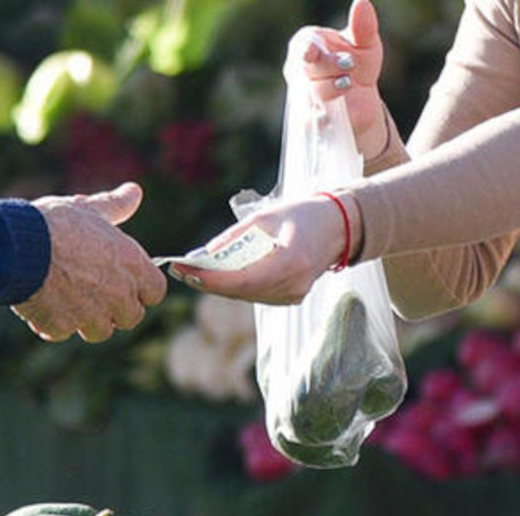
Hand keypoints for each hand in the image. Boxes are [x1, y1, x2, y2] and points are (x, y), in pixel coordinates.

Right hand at [13, 182, 166, 342]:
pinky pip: (62, 332)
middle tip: (94, 292)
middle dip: (115, 309)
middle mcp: (118, 295)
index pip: (155, 292)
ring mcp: (90, 315)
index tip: (126, 283)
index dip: (141, 289)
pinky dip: (53, 323)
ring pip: (98, 331)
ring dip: (86, 320)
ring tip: (67, 298)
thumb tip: (134, 191)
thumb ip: (116, 206)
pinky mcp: (62, 327)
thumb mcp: (90, 209)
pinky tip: (42, 303)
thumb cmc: (57, 223)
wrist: (20, 246)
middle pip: (130, 317)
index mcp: (132, 266)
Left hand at [171, 195, 351, 305]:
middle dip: (207, 282)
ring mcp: (294, 295)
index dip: (210, 279)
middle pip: (240, 291)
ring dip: (218, 286)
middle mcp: (293, 284)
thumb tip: (202, 255)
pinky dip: (235, 287)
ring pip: (245, 296)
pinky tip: (216, 276)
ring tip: (192, 272)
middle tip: (180, 270)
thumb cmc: (302, 214)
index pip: (242, 279)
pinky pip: (256, 295)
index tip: (185, 270)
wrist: (340, 226)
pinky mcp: (292, 298)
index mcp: (290, 261)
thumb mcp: (264, 217)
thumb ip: (232, 238)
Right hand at [299, 0, 387, 157]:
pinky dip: (327, 110)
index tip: (311, 53)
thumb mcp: (367, 45)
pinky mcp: (307, 118)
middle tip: (350, 64)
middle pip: (306, 66)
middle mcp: (298, 68)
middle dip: (330, 65)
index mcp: (308, 44)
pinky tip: (337, 107)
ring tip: (349, 83)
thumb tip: (361, 1)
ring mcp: (301, 93)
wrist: (364, 101)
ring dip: (334, 86)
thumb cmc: (360, 66)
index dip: (306, 48)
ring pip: (312, 89)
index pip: (302, 44)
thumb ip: (363, 26)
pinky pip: (312, 114)